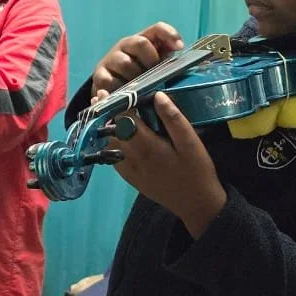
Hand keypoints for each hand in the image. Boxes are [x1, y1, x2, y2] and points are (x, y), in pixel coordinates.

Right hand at [91, 23, 184, 96]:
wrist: (109, 90)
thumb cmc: (138, 78)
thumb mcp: (154, 70)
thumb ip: (169, 64)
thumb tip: (194, 61)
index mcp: (141, 41)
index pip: (157, 29)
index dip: (169, 34)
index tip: (180, 47)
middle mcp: (124, 46)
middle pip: (141, 43)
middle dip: (152, 60)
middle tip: (156, 76)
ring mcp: (111, 60)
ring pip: (127, 63)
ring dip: (137, 77)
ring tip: (143, 90)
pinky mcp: (100, 76)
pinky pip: (110, 81)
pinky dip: (120, 90)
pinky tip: (128, 97)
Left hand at [97, 90, 226, 238]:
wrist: (196, 204)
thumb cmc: (197, 170)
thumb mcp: (191, 143)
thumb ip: (173, 119)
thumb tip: (157, 95)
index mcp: (148, 146)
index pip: (123, 120)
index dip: (113, 104)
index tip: (105, 91)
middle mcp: (133, 158)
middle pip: (112, 131)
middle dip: (104, 113)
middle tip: (99, 97)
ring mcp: (130, 170)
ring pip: (109, 145)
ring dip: (104, 127)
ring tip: (102, 112)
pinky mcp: (131, 178)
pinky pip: (113, 159)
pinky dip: (108, 145)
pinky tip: (111, 136)